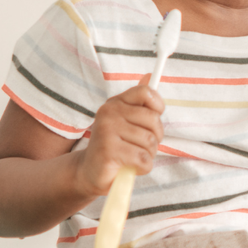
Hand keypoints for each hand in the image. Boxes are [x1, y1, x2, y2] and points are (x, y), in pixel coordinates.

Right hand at [77, 75, 164, 194]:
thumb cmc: (114, 146)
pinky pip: (143, 159)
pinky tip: (130, 167)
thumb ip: (138, 101)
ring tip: (132, 157)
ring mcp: (107, 132)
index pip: (146, 92)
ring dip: (148, 155)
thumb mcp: (126, 120)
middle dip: (155, 137)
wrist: (91, 172)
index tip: (152, 119)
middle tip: (140, 145)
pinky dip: (142, 167)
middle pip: (154, 120)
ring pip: (150, 142)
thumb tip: (150, 76)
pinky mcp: (108, 152)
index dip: (157, 106)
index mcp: (115, 103)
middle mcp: (109, 113)